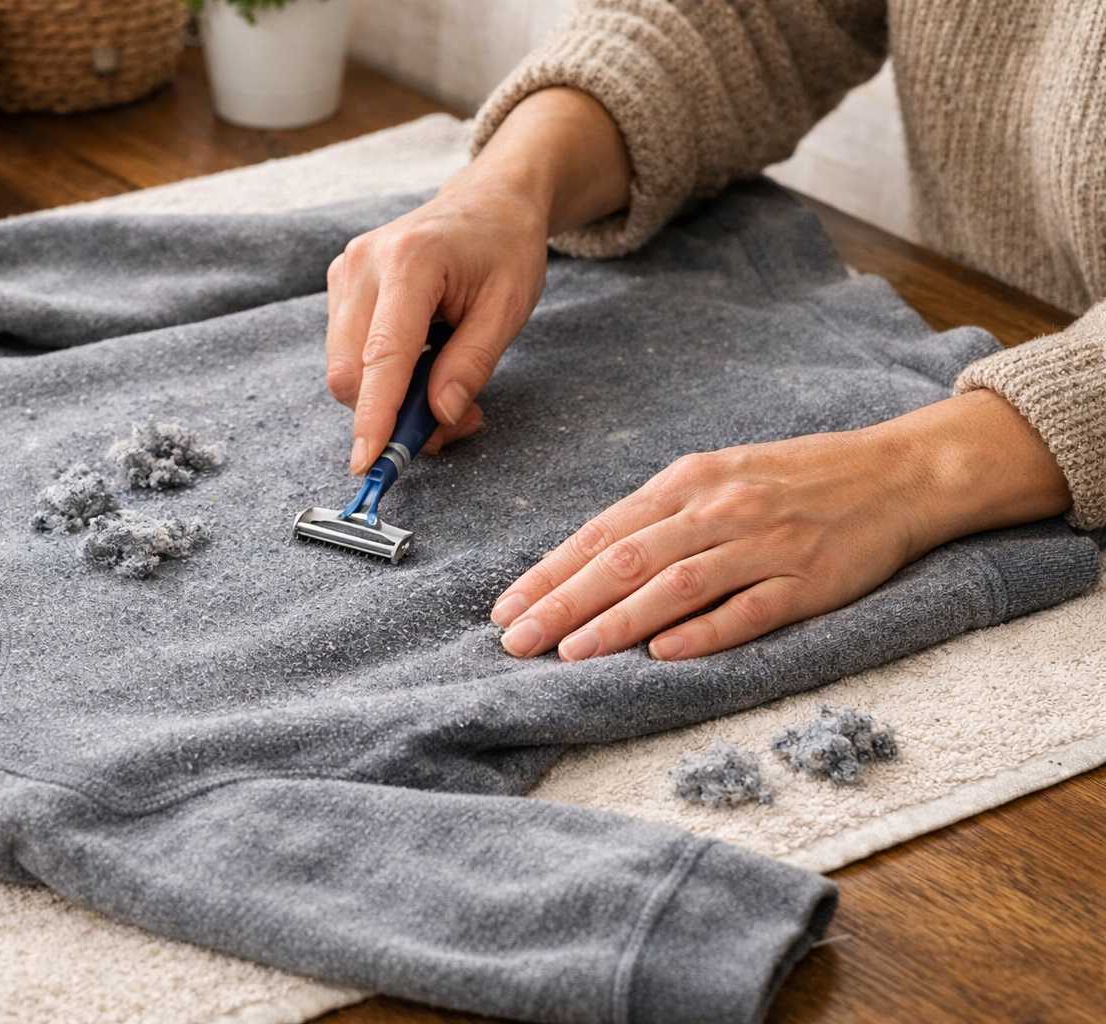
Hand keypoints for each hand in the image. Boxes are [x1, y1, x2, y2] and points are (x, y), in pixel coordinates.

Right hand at [325, 181, 546, 467]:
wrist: (488, 200)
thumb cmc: (505, 248)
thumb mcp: (509, 307)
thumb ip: (471, 364)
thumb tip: (438, 416)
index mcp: (411, 261)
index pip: (383, 355)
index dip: (374, 415)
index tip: (367, 461)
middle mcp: (364, 264)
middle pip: (349, 372)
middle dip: (389, 415)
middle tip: (451, 423)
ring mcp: (345, 272)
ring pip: (345, 369)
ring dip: (389, 398)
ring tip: (444, 384)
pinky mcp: (340, 285)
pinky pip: (348, 353)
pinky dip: (382, 376)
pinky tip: (423, 360)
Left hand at [492, 389, 1071, 660]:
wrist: (897, 473)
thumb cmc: (794, 479)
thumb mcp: (718, 477)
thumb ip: (659, 517)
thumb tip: (589, 563)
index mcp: (689, 480)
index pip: (603, 532)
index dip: (550, 573)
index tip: (506, 609)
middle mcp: (719, 508)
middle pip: (626, 559)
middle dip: (564, 603)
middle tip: (517, 641)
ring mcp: (765, 544)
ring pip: (676, 584)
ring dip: (618, 621)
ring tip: (571, 653)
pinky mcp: (810, 580)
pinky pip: (749, 608)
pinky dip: (704, 631)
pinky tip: (663, 654)